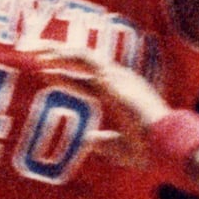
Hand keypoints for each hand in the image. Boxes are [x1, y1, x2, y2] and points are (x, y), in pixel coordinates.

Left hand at [32, 43, 170, 168]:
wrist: (165, 145)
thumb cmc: (149, 150)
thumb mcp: (122, 149)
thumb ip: (106, 143)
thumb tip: (90, 138)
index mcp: (121, 95)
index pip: (86, 81)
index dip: (65, 76)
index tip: (44, 72)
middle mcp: (119, 81)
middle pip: (83, 63)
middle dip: (59, 56)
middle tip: (33, 52)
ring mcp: (117, 77)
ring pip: (82, 55)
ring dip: (58, 50)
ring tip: (34, 48)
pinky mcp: (114, 78)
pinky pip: (85, 59)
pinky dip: (66, 54)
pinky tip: (48, 55)